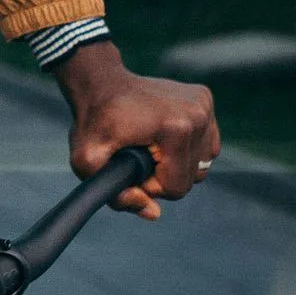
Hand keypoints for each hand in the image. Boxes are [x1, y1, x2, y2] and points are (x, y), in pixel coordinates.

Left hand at [54, 38, 218, 218]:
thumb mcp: (87, 162)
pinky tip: (163, 138)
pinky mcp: (205, 99)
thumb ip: (116, 196)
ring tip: (149, 147)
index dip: (150, 187)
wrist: (100, 82)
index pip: (176, 188)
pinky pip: (207, 144)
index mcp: (176, 129)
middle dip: (164, 177)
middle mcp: (197, 115)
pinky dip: (188, 148)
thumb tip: (153, 213)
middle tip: (138, 158)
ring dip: (176, 164)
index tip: (131, 169)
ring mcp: (203, 105)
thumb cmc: (93, 121)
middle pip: (192, 178)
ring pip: (202, 163)